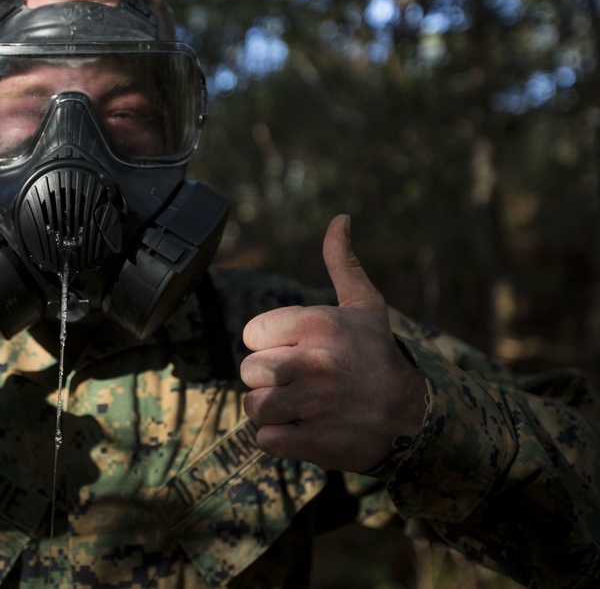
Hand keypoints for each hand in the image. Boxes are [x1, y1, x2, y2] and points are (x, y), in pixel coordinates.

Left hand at [241, 214, 426, 472]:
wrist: (412, 419)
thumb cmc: (376, 357)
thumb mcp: (364, 306)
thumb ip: (342, 262)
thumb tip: (340, 218)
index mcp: (319, 324)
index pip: (252, 333)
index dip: (269, 344)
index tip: (296, 350)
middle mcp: (315, 362)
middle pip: (248, 371)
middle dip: (267, 380)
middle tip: (296, 382)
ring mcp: (314, 404)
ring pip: (254, 406)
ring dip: (271, 410)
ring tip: (298, 406)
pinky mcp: (313, 442)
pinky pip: (266, 440)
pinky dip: (279, 439)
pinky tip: (303, 428)